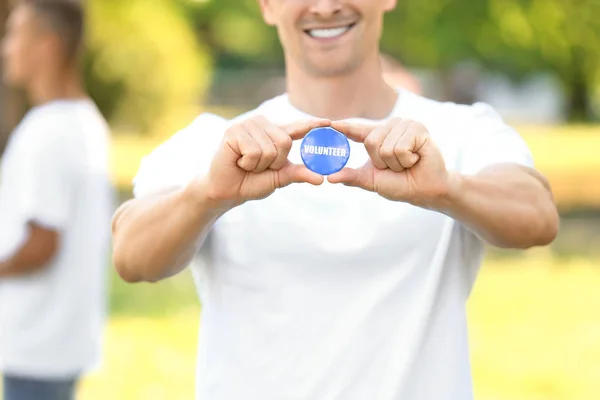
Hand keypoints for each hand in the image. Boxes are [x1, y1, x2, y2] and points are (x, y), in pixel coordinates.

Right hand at [204, 116, 329, 208]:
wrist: (226, 191)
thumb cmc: (251, 182)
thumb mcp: (279, 178)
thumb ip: (298, 174)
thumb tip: (321, 179)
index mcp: (274, 133)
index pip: (297, 127)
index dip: (312, 125)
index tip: (329, 122)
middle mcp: (261, 124)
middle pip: (285, 142)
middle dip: (274, 162)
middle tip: (257, 166)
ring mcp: (247, 125)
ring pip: (270, 148)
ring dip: (259, 165)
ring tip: (246, 164)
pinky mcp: (234, 131)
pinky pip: (254, 151)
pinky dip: (248, 163)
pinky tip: (237, 161)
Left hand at [328, 119, 450, 206]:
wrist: (426, 190)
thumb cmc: (401, 184)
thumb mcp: (372, 181)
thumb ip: (352, 176)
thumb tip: (330, 178)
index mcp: (378, 136)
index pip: (357, 130)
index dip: (345, 127)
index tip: (330, 124)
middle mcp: (390, 127)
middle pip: (371, 142)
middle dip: (382, 162)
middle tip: (397, 166)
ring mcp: (405, 125)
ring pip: (386, 146)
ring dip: (396, 163)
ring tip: (408, 163)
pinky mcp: (418, 128)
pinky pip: (400, 147)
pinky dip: (407, 160)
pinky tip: (416, 159)